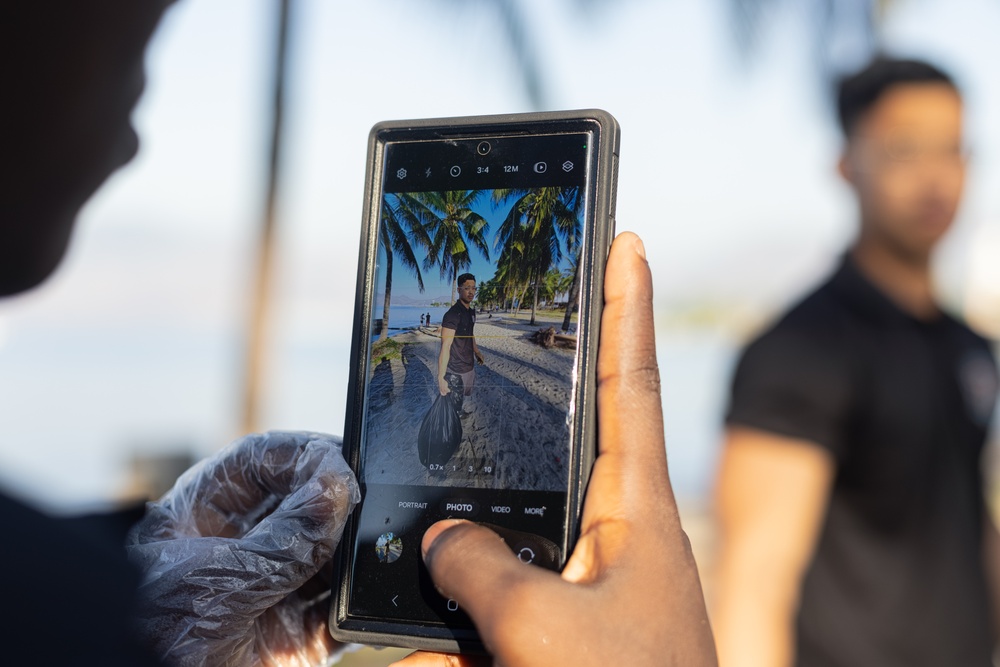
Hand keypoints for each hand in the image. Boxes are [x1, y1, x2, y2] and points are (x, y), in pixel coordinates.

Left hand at [127, 431, 360, 666]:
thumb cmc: (148, 642)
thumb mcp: (216, 585)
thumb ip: (283, 541)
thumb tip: (336, 492)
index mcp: (202, 517)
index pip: (262, 460)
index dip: (302, 454)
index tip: (339, 466)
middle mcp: (241, 548)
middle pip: (303, 503)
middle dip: (335, 503)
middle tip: (359, 506)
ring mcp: (269, 593)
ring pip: (329, 555)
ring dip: (350, 555)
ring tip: (359, 554)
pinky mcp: (293, 638)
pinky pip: (338, 611)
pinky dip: (356, 607)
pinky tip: (359, 599)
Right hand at [395, 232, 716, 665]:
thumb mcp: (545, 631)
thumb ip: (483, 569)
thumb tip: (441, 538)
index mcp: (639, 509)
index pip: (630, 382)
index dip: (627, 307)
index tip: (626, 238)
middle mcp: (615, 534)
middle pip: (555, 453)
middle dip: (514, 427)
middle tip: (479, 384)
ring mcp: (586, 582)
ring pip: (507, 542)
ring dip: (465, 571)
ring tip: (451, 621)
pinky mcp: (561, 626)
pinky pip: (498, 604)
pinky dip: (459, 625)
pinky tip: (427, 646)